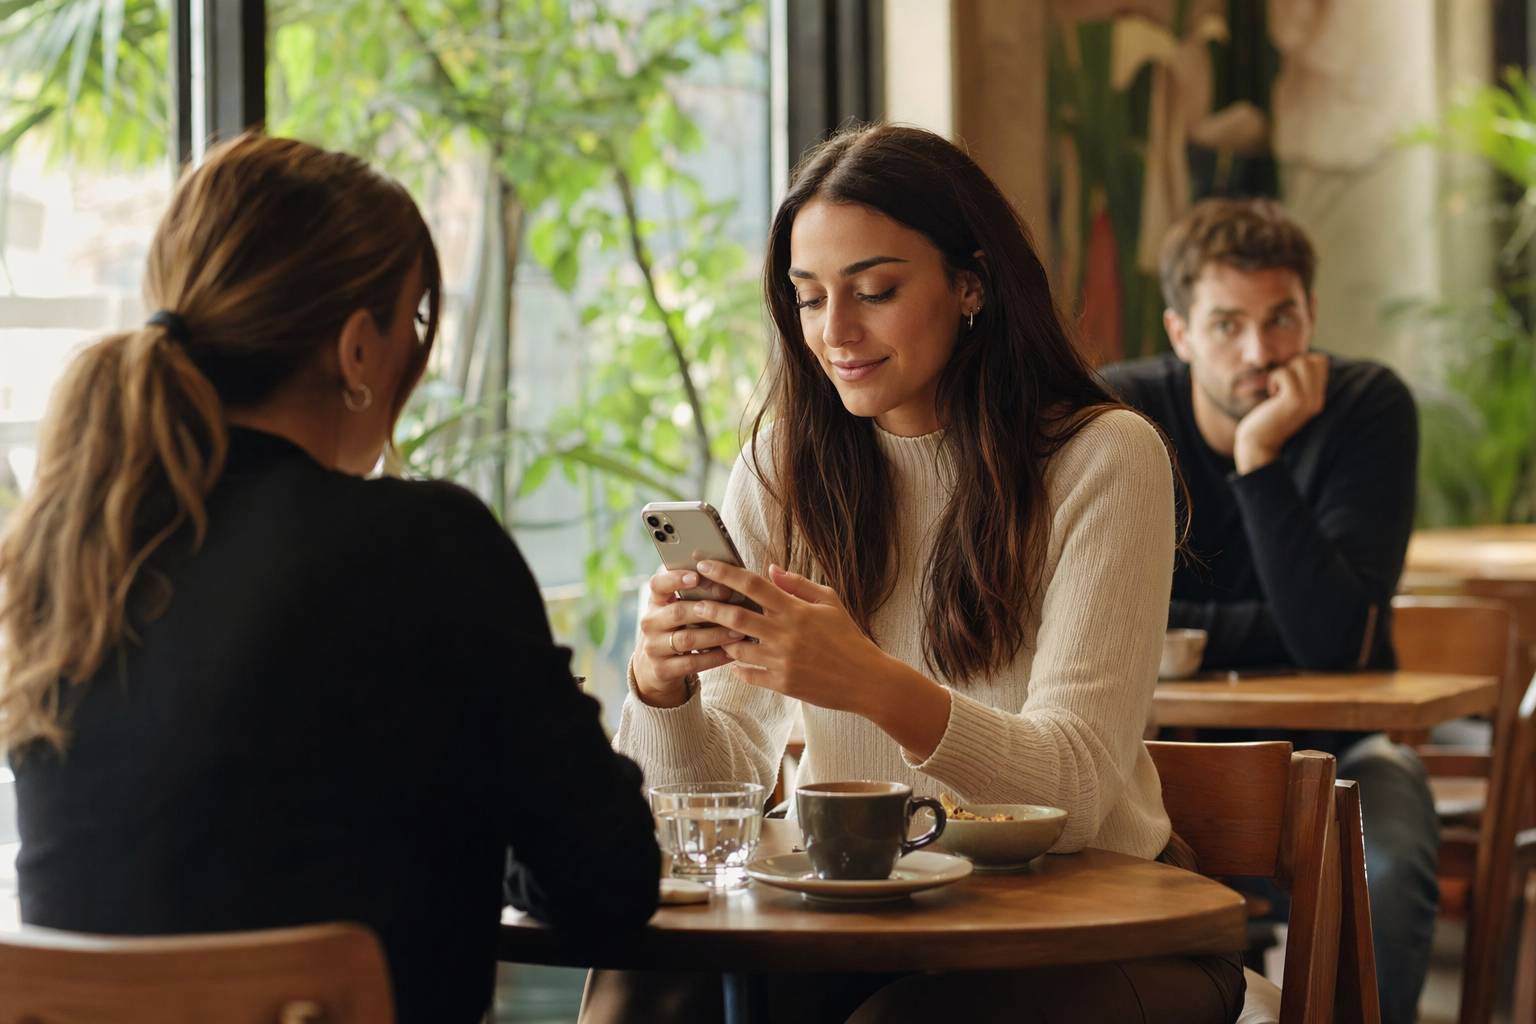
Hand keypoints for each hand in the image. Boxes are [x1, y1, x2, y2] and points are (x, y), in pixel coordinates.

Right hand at [631, 569, 744, 707]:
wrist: (655, 666)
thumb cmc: (677, 628)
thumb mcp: (678, 608)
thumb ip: (695, 594)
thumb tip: (729, 583)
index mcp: (655, 601)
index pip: (658, 584)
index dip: (675, 579)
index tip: (696, 576)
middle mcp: (650, 623)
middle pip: (678, 612)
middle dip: (708, 610)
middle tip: (734, 608)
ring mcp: (654, 647)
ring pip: (687, 639)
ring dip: (716, 635)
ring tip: (739, 632)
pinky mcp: (662, 669)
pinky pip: (692, 663)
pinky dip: (714, 658)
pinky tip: (732, 653)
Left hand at [688, 560, 889, 712]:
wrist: (866, 680)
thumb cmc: (849, 638)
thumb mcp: (829, 602)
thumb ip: (798, 584)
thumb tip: (770, 569)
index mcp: (796, 610)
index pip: (754, 585)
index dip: (725, 574)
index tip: (705, 567)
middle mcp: (785, 634)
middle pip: (735, 616)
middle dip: (710, 607)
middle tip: (694, 602)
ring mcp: (782, 661)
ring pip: (736, 647)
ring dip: (721, 639)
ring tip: (712, 633)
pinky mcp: (782, 684)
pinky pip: (748, 674)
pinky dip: (737, 666)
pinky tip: (734, 660)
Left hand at [1233, 353, 1328, 472]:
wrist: (1258, 445)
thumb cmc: (1266, 420)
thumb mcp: (1285, 399)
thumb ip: (1295, 382)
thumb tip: (1292, 358)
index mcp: (1316, 397)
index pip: (1321, 361)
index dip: (1302, 361)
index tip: (1287, 378)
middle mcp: (1316, 398)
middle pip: (1315, 359)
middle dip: (1294, 363)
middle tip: (1282, 382)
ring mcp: (1307, 400)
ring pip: (1302, 362)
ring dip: (1284, 370)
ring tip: (1276, 388)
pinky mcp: (1293, 401)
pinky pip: (1284, 373)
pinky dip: (1274, 378)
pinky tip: (1271, 394)